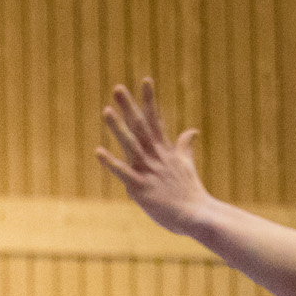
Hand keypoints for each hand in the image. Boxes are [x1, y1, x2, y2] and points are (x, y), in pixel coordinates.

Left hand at [96, 78, 213, 236]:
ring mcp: (149, 171)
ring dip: (118, 127)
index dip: (149, 100)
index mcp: (165, 151)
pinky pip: (123, 173)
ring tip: (106, 110)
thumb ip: (185, 147)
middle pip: (141, 126)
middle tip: (117, 88)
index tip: (145, 80)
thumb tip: (192, 130)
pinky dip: (110, 162)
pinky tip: (98, 151)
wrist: (196, 216)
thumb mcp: (187, 165)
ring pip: (131, 144)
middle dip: (129, 107)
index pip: (156, 120)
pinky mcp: (141, 189)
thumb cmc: (189, 193)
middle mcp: (157, 157)